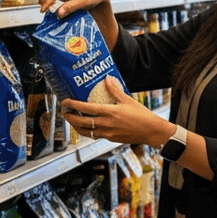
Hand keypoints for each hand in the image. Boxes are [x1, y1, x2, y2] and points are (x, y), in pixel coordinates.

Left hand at [59, 77, 174, 146]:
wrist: (151, 131)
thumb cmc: (142, 116)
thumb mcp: (128, 100)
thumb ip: (115, 90)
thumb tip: (107, 79)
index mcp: (109, 111)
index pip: (84, 108)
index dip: (72, 105)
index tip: (65, 102)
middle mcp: (105, 123)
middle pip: (80, 121)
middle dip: (69, 117)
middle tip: (65, 112)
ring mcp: (107, 133)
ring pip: (84, 131)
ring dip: (75, 126)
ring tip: (72, 121)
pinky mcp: (110, 139)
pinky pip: (94, 135)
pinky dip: (87, 131)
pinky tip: (87, 127)